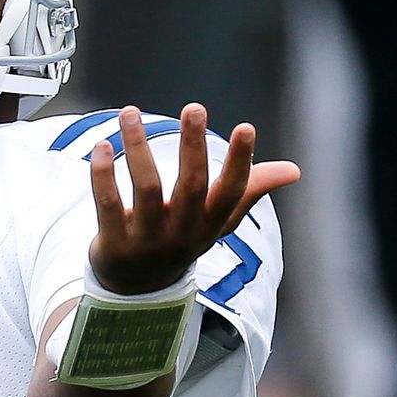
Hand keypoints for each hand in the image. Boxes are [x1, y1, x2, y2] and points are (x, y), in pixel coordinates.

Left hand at [86, 104, 299, 294]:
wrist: (135, 288)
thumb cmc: (182, 239)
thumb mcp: (217, 220)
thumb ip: (250, 190)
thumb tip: (295, 170)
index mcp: (211, 223)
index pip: (232, 191)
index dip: (240, 161)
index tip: (246, 127)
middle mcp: (184, 232)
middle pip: (193, 185)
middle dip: (194, 145)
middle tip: (195, 108)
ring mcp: (149, 239)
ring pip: (147, 188)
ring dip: (138, 147)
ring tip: (130, 112)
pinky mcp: (114, 243)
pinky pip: (109, 204)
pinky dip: (103, 175)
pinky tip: (102, 145)